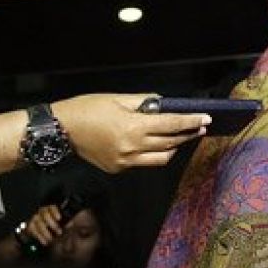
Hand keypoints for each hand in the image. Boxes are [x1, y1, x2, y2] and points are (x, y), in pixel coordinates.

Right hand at [25, 204, 64, 245]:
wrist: (38, 233)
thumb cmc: (52, 227)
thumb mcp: (61, 223)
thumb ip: (66, 222)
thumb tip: (72, 223)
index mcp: (49, 209)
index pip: (51, 207)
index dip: (55, 212)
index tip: (59, 218)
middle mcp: (41, 212)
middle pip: (45, 215)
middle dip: (53, 224)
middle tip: (59, 232)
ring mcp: (34, 218)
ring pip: (39, 224)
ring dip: (46, 232)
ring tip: (52, 239)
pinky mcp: (29, 226)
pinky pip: (33, 230)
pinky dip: (39, 237)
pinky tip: (45, 242)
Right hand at [50, 93, 210, 172]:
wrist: (61, 130)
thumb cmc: (88, 108)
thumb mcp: (118, 98)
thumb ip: (144, 102)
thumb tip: (163, 104)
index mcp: (134, 127)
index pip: (172, 125)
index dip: (191, 121)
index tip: (207, 118)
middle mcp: (132, 148)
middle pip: (171, 142)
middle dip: (188, 134)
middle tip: (200, 126)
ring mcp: (125, 161)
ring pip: (162, 158)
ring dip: (174, 147)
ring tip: (181, 137)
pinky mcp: (118, 169)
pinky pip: (144, 163)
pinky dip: (154, 153)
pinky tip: (156, 144)